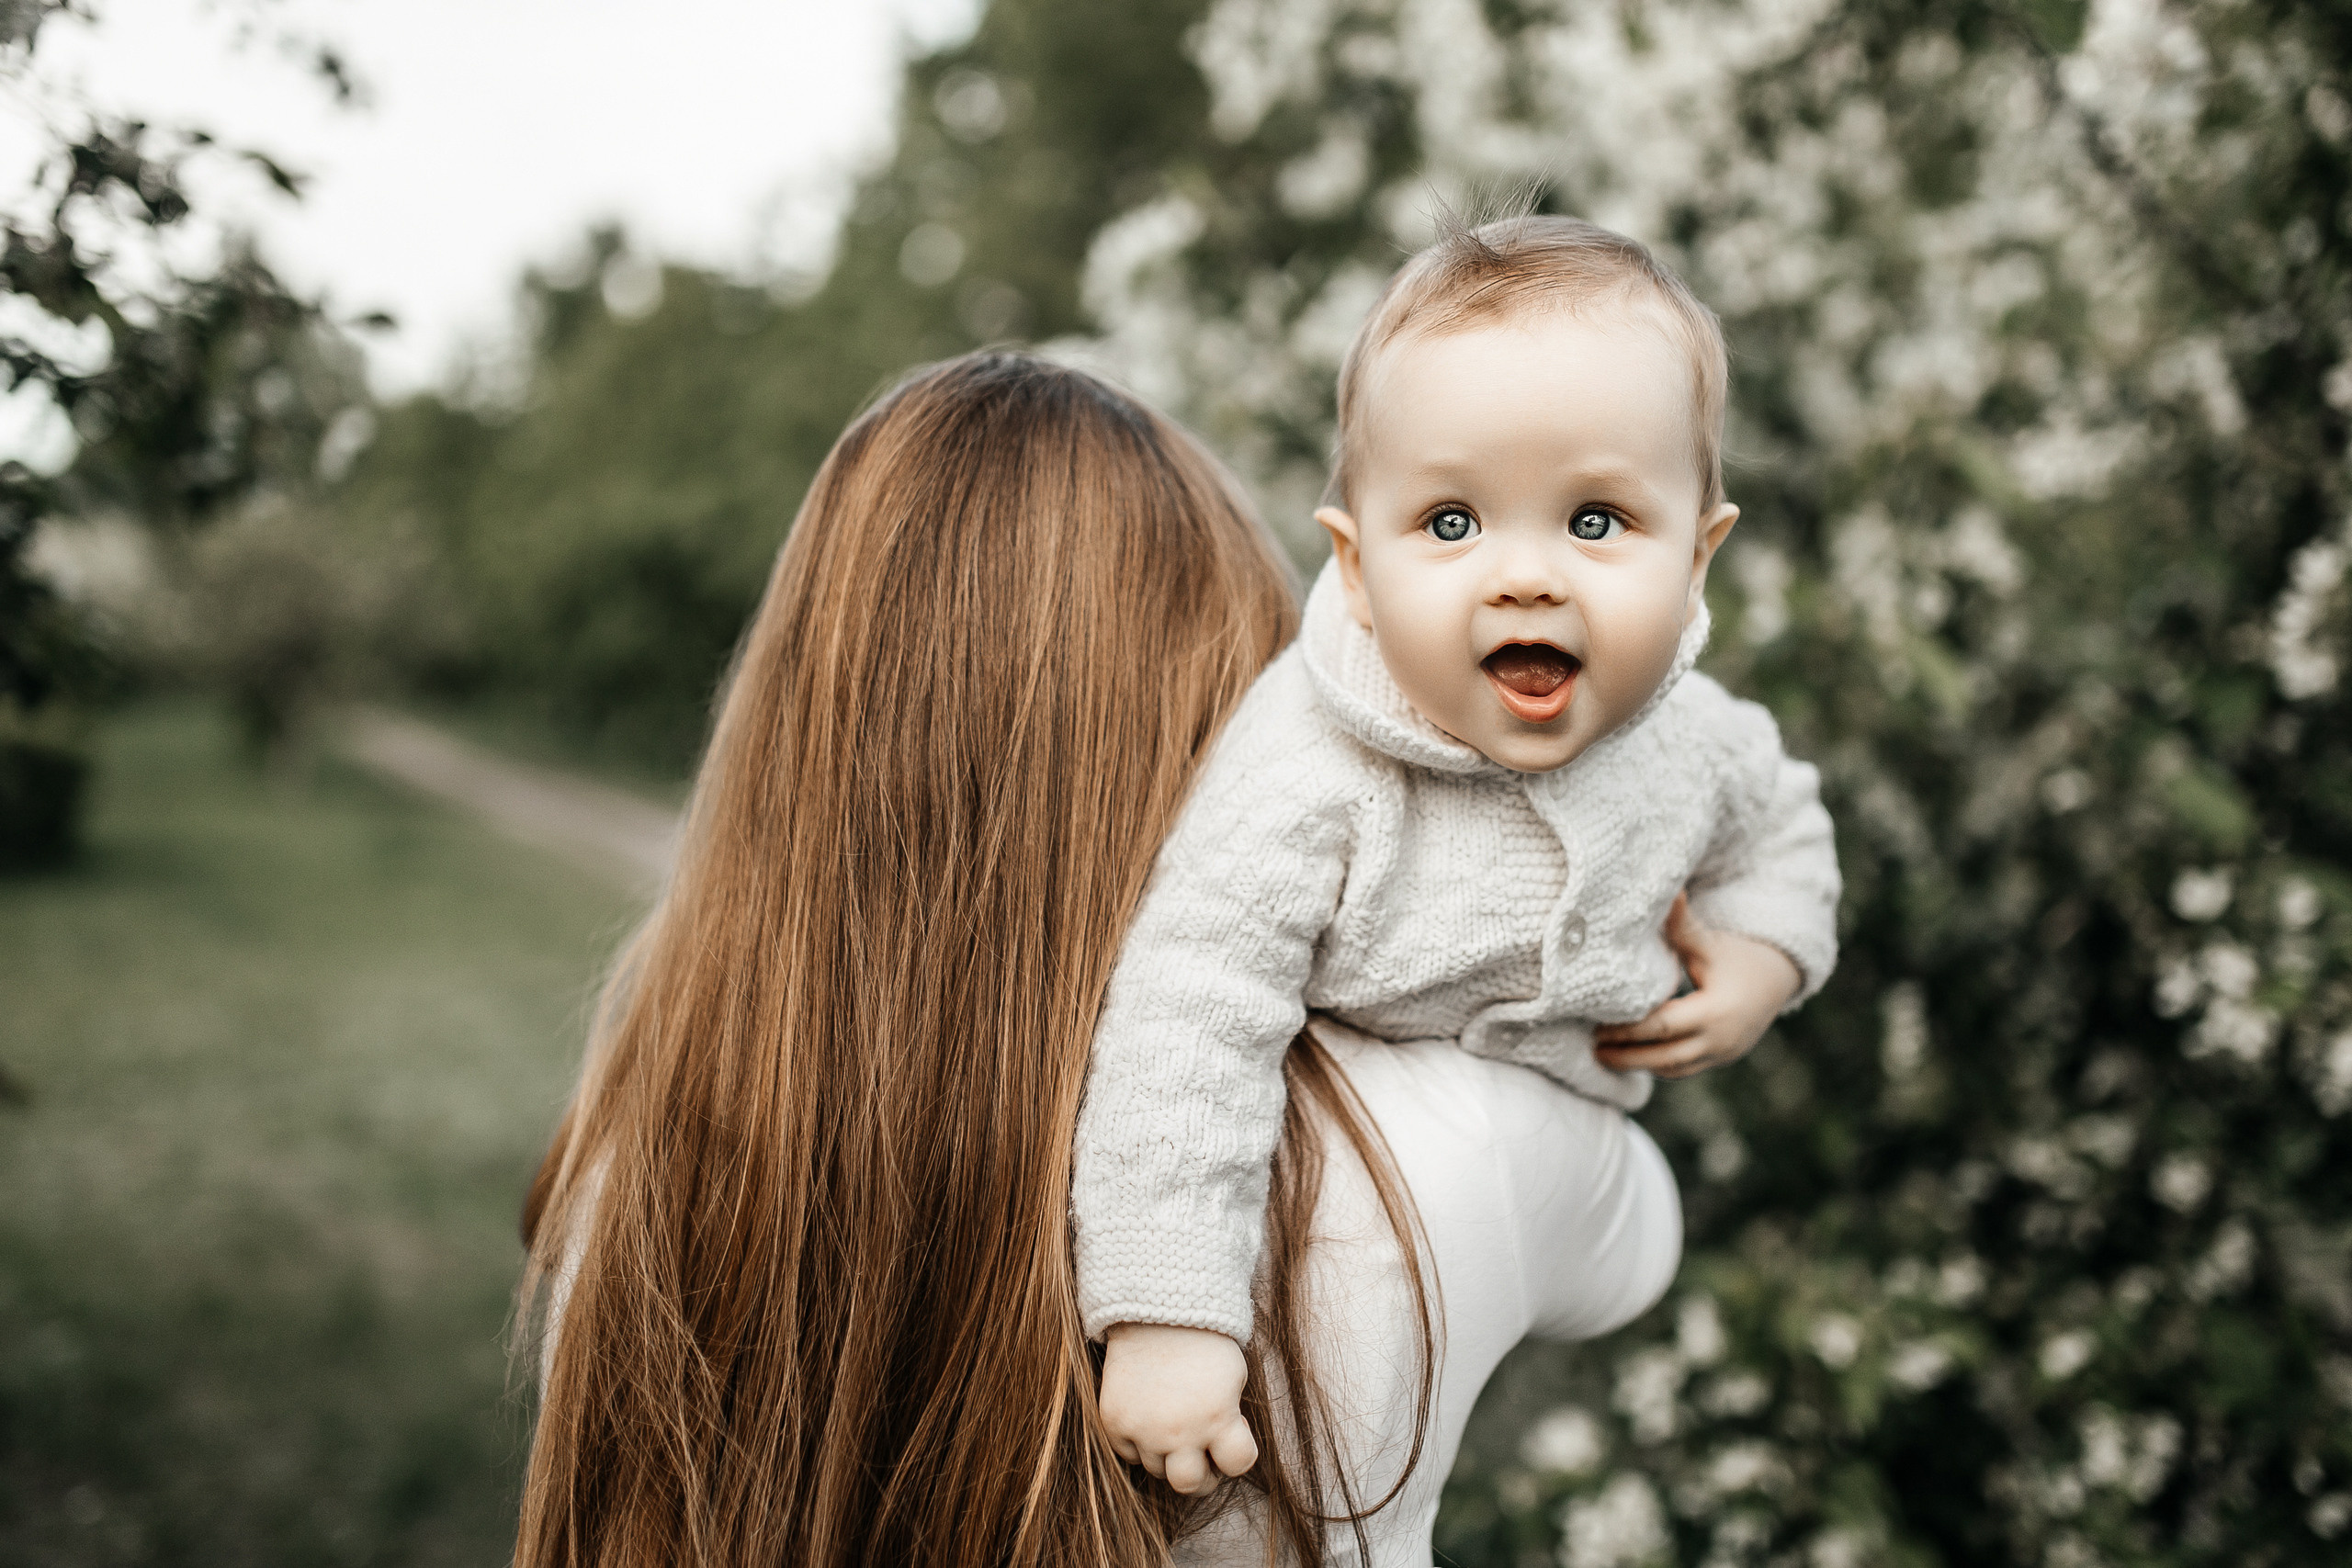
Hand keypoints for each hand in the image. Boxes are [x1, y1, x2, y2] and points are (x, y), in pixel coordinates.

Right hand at [1097, 1322, 1257, 1495]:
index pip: (1239, 1465)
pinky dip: (1139, 1443)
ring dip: (1168, 1455)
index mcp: (1218, 1417)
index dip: (1240, 1452)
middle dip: (1201, 1475)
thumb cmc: (1203, 1343)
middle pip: (1190, 1485)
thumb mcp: (1233, 1379)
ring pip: (1157, 1470)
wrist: (1156, 1310)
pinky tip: (1149, 1416)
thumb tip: (1217, 1455)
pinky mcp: (1115, 1422)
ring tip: (1173, 1422)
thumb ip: (1229, 1421)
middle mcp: (1179, 1431)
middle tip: (1202, 1454)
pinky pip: (1128, 1454)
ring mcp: (1143, 1429)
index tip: (1234, 1434)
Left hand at [1593, 893, 1799, 1079]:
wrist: (1778, 978)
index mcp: (1715, 1011)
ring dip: (1639, 1065)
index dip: (1628, 1031)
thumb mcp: (1709, 943)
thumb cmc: (1739, 956)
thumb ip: (1683, 925)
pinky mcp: (1721, 1059)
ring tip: (1604, 1055)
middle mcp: (1720, 1039)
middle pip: (1664, 1057)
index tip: (1597, 1028)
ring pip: (1674, 1069)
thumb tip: (1669, 890)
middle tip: (1592, 1048)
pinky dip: (1658, 1066)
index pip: (1662, 1027)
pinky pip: (1684, 1070)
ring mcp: (1723, 1054)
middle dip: (1626, 1056)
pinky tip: (1632, 1057)